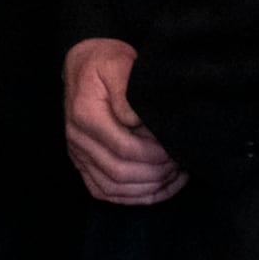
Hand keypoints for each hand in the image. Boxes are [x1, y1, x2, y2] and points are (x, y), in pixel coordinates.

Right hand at [63, 38, 185, 205]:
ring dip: (149, 187)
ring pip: (113, 188)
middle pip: (119, 172)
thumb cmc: (107, 62)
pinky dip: (134, 197)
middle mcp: (77, 139)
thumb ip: (128, 91)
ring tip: (175, 174)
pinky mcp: (83, 164)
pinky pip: (105, 192)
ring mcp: (78, 154)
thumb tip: (137, 121)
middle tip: (180, 160)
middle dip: (157, 172)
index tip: (176, 146)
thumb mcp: (119, 64)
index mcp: (85, 115)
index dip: (155, 153)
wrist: (86, 65)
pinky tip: (159, 187)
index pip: (124, 148)